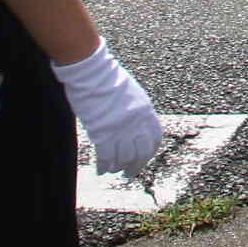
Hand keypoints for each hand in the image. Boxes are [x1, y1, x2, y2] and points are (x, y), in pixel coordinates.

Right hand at [52, 38, 162, 175]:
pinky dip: (103, 167)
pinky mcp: (103, 133)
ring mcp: (121, 128)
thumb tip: (135, 127)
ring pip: (124, 158)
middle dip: (136, 166)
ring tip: (113, 170)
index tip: (144, 159)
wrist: (92, 73)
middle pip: (141, 153)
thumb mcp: (132, 94)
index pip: (155, 138)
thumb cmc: (107, 79)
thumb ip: (136, 111)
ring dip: (119, 168)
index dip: (150, 152)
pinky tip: (100, 170)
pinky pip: (106, 157)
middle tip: (129, 173)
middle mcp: (137, 122)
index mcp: (146, 111)